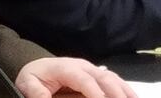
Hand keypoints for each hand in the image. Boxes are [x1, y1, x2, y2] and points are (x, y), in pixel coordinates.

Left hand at [15, 58, 136, 97]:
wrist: (38, 67)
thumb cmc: (34, 76)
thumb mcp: (27, 83)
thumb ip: (36, 92)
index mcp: (66, 68)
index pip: (84, 80)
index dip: (94, 92)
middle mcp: (83, 66)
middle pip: (104, 77)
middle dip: (115, 93)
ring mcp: (92, 69)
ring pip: (113, 78)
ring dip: (125, 91)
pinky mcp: (96, 75)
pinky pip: (114, 81)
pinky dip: (124, 89)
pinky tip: (133, 97)